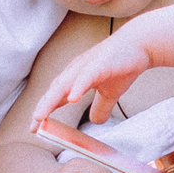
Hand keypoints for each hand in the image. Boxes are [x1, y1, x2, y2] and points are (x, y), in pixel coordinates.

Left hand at [37, 26, 160, 126]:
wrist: (140, 43)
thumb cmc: (122, 64)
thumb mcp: (110, 92)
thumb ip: (101, 106)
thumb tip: (96, 122)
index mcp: (76, 77)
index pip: (55, 96)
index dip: (44, 111)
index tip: (35, 128)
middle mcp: (76, 71)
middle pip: (54, 91)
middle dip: (42, 108)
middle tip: (33, 126)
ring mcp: (87, 66)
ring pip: (64, 85)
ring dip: (51, 101)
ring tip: (40, 116)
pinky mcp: (100, 63)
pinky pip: (86, 76)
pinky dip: (77, 87)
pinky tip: (71, 99)